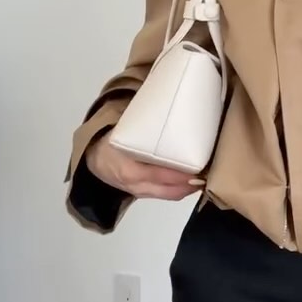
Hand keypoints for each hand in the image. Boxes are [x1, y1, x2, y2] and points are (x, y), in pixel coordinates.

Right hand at [86, 134, 203, 201]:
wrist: (92, 160)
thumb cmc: (110, 142)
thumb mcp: (123, 133)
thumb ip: (145, 127)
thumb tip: (168, 106)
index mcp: (130, 169)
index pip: (162, 175)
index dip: (182, 173)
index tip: (201, 163)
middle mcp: (136, 184)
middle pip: (170, 190)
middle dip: (191, 184)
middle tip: (209, 171)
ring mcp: (140, 192)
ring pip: (170, 195)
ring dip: (188, 188)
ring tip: (204, 175)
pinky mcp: (142, 194)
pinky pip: (165, 195)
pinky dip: (179, 189)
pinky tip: (190, 179)